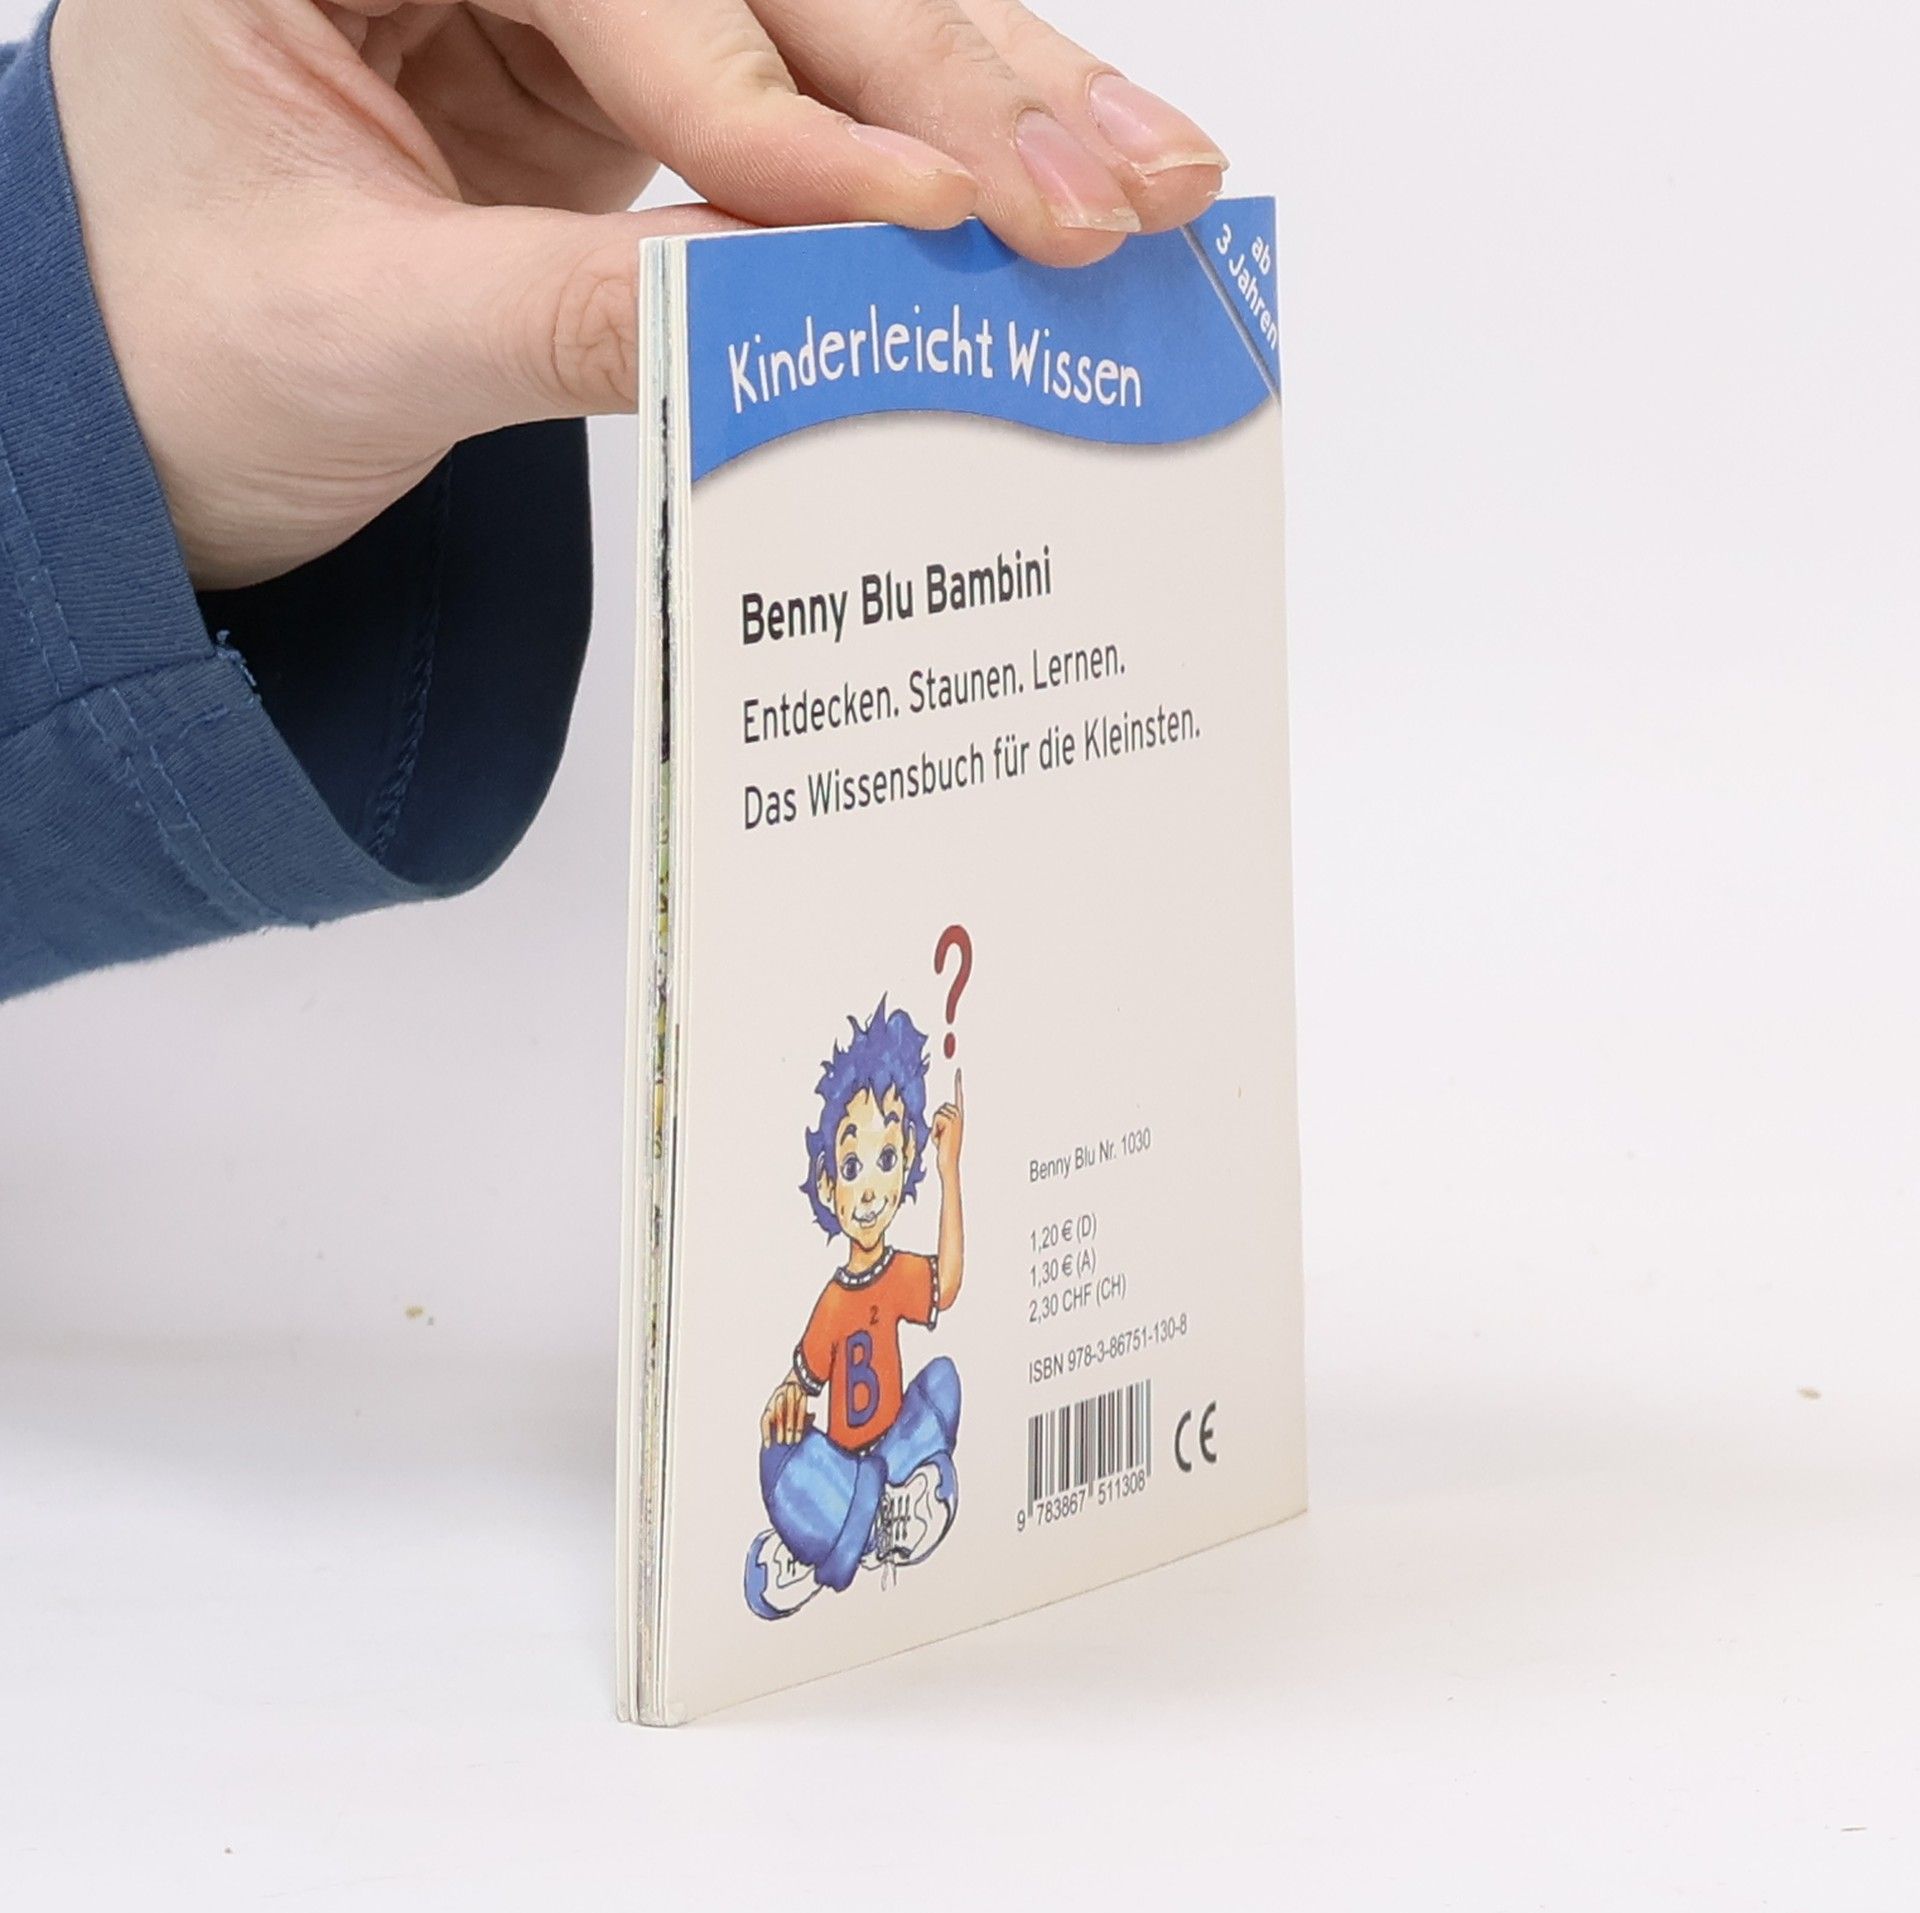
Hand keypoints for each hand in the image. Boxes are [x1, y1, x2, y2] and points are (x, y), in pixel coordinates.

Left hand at [49, 0, 1227, 589]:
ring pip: (816, 15)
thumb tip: (807, 326)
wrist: (155, 426)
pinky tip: (1056, 172)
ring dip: (995, 99)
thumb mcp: (359, 342)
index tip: (937, 217)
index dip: (786, 111)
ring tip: (1150, 175)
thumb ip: (579, 317)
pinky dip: (933, 155)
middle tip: (1107, 193)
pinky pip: (813, 102)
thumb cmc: (172, 361)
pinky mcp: (633, 80)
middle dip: (945, 84)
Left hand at [761, 1374, 812, 1446]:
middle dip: (780, 1430)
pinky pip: (801, 1412)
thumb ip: (775, 1422)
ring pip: (790, 1414)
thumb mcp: (776, 1408)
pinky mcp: (801, 1397)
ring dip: (791, 1429)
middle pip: (779, 1416)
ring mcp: (791, 1397)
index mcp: (770, 1404)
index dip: (766, 1432)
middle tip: (781, 1442)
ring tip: (791, 1441)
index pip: (765, 1418)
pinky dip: (800, 1425)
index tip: (768, 1445)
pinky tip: (798, 1435)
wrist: (796, 1381)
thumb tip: (770, 1442)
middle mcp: (779, 1399)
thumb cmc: (784, 1400)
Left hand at [930, 1070, 963, 1181]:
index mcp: (959, 1117)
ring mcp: (956, 1119)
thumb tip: (938, 1116)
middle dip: (936, 1121)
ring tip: (941, 1138)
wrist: (949, 1162)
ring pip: (938, 1113)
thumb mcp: (943, 1133)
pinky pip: (936, 1119)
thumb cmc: (944, 1150)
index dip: (958, 1083)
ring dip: (935, 1127)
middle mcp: (960, 1116)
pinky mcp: (951, 1122)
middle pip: (941, 1107)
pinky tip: (940, 1139)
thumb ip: (943, 1122)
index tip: (959, 1071)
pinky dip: (935, 1130)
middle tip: (941, 1136)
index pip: (958, 1097)